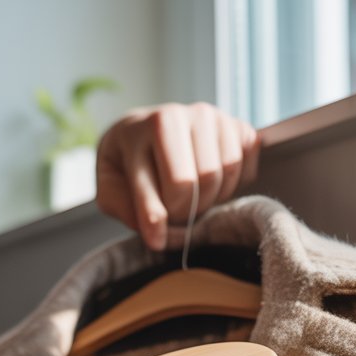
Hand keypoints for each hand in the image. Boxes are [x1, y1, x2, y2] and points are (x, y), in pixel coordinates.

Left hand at [96, 103, 260, 249]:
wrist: (144, 135)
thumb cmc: (126, 166)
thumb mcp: (109, 188)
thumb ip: (125, 209)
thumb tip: (157, 233)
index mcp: (150, 125)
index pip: (173, 182)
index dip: (164, 218)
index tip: (156, 241)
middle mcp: (184, 114)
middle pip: (206, 180)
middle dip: (188, 210)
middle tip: (171, 215)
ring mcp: (213, 118)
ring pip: (227, 174)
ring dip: (210, 200)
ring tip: (188, 199)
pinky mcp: (238, 127)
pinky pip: (246, 168)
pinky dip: (232, 187)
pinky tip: (210, 186)